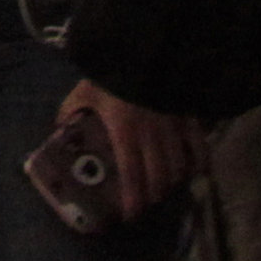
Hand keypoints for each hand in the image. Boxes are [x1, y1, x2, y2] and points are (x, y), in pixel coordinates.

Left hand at [58, 79, 196, 214]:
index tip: (130, 216)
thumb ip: (72, 109)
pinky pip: (200, 146)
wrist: (142, 45)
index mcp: (125, 131)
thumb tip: (60, 126)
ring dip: (172, 182)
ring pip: (178, 167)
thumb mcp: (86, 89)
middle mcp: (152, 135)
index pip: (131, 175)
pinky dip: (201, 163)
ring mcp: (174, 127)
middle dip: (152, 196)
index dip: (133, 200)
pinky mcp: (189, 116)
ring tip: (164, 188)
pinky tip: (197, 172)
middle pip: (158, 178)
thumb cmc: (112, 71)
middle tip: (145, 202)